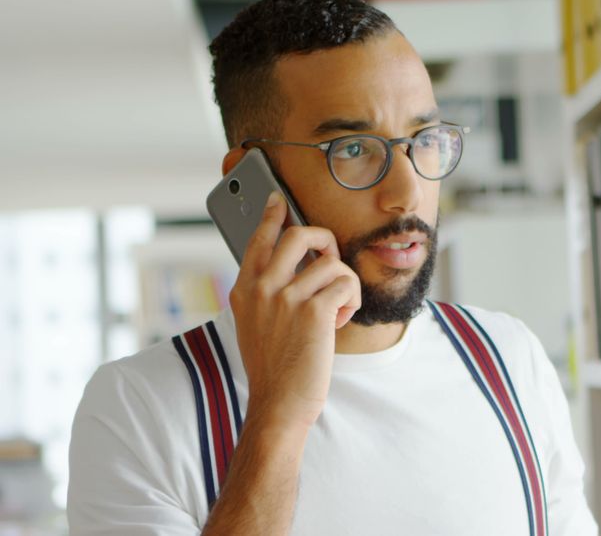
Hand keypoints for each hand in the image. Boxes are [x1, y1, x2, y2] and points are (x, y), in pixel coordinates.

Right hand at [228, 191, 360, 431]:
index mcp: (244, 290)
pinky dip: (351, 301)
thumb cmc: (273, 368)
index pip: (258, 240)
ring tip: (337, 310)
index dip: (272, 216)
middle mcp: (261, 288)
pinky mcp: (313, 311)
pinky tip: (340, 320)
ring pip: (331, 262)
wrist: (278, 404)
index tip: (279, 200)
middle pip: (298, 234)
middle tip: (331, 258)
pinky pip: (345, 284)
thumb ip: (266, 295)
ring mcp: (286, 298)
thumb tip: (296, 266)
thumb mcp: (256, 325)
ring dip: (344, 284)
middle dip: (324, 239)